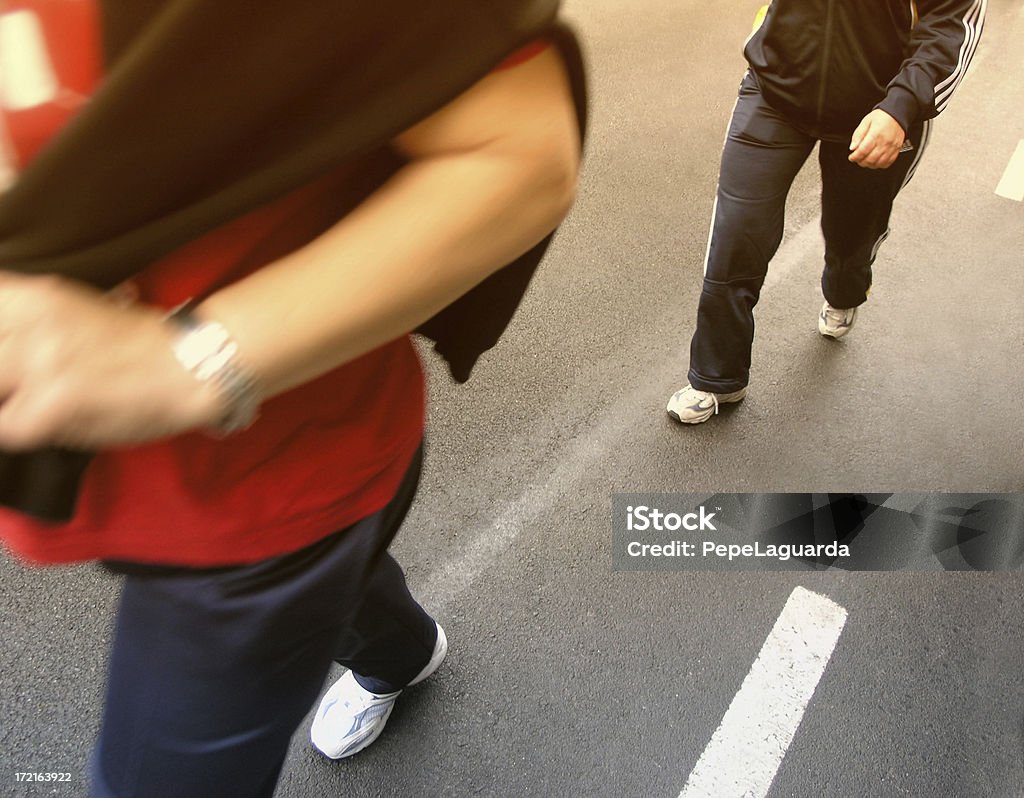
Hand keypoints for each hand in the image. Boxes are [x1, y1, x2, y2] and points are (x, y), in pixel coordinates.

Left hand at [0, 273, 221, 449]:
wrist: (192, 365)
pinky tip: (48, 423)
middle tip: (19, 385)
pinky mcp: (53, 404)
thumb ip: (28, 325)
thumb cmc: (141, 344)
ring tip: (32, 402)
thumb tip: (3, 353)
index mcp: (34, 295)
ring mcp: (40, 363)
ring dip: (6, 399)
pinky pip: (6, 428)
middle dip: (1, 373)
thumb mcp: (75, 310)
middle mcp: (30, 323)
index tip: (8, 356)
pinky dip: (20, 430)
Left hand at [848, 109, 905, 168]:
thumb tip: (853, 147)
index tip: (851, 157)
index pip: (862, 151)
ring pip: (879, 163)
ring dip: (869, 164)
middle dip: (861, 162)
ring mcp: (891, 147)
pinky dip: (880, 165)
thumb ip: (858, 135)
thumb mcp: (866, 122)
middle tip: (857, 159)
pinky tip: (875, 161)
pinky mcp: (896, 149)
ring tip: (865, 160)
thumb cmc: (882, 116)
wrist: (897, 113)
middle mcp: (885, 142)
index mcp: (876, 134)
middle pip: (870, 159)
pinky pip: (888, 162)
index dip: (855, 157)